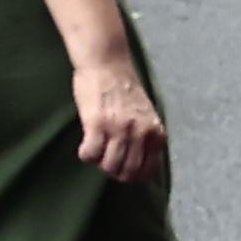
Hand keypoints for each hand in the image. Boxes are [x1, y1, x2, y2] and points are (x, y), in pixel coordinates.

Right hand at [74, 58, 165, 186]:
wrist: (107, 64)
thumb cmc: (124, 89)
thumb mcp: (147, 115)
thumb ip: (146, 137)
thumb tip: (142, 164)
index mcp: (155, 133)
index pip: (148, 169)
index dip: (134, 175)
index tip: (124, 171)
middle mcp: (140, 133)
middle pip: (128, 171)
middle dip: (116, 173)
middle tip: (106, 164)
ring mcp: (118, 129)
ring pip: (109, 165)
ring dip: (100, 164)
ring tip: (96, 153)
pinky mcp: (96, 123)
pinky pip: (90, 153)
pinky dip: (86, 155)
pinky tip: (85, 148)